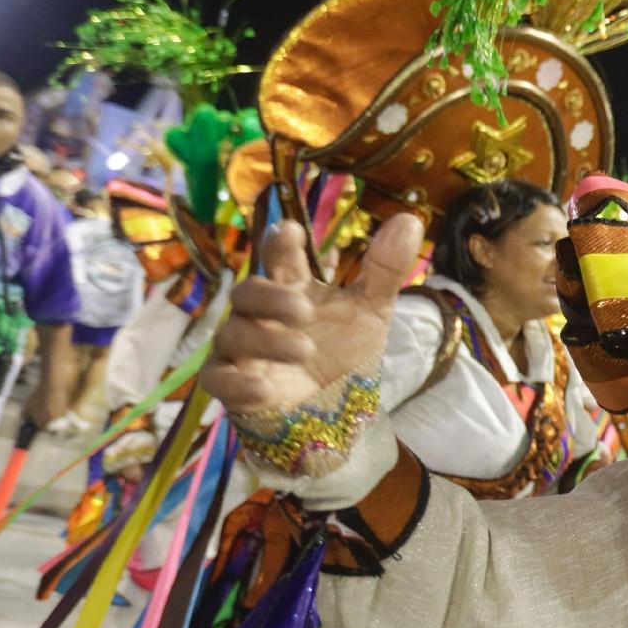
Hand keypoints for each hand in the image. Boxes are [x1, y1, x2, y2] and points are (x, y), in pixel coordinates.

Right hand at [202, 217, 421, 414]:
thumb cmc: (344, 349)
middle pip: (248, 293)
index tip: (290, 232)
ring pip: (234, 334)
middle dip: (270, 297)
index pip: (279, 257)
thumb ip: (385, 269)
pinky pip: (218, 380)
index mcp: (291, 288)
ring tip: (305, 352)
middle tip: (304, 309)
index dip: (280, 244)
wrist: (339, 407)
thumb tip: (409, 219)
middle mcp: (260, 314)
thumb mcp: (371, 310)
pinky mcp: (233, 385)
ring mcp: (241, 349)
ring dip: (267, 341)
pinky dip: (238, 384)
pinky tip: (264, 389)